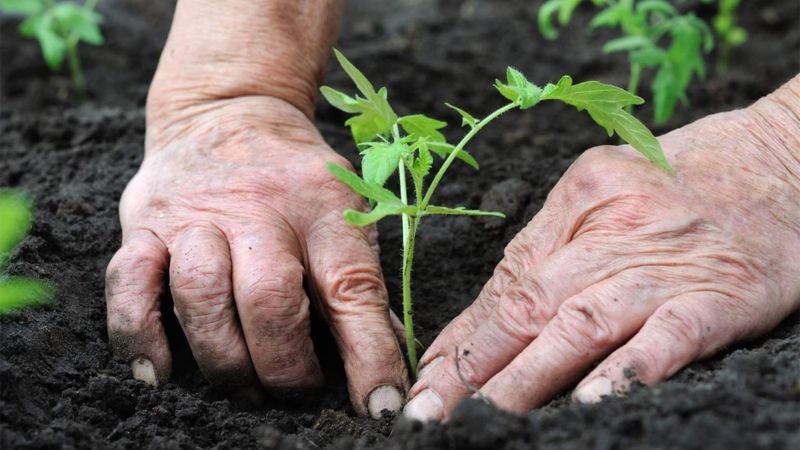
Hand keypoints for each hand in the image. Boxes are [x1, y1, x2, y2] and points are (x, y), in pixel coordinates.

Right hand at [105, 95, 407, 417]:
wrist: (228, 111)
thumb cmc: (296, 179)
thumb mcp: (344, 211)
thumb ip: (359, 284)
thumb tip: (384, 366)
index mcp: (323, 206)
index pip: (352, 288)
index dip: (369, 354)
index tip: (380, 405)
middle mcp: (258, 208)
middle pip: (269, 298)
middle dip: (284, 365)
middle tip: (296, 393)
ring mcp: (194, 215)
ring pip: (200, 295)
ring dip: (224, 359)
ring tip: (245, 388)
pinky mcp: (144, 224)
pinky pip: (129, 283)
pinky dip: (140, 336)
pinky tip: (161, 373)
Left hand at [404, 78, 799, 420]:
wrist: (786, 160)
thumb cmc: (688, 183)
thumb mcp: (608, 195)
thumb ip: (553, 251)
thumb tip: (487, 321)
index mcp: (578, 198)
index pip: (506, 280)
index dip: (463, 336)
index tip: (428, 378)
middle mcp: (612, 227)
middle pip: (529, 303)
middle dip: (474, 365)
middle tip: (431, 411)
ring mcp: (664, 262)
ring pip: (581, 322)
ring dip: (528, 376)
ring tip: (487, 418)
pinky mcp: (719, 293)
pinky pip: (667, 335)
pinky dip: (626, 369)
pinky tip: (590, 401)